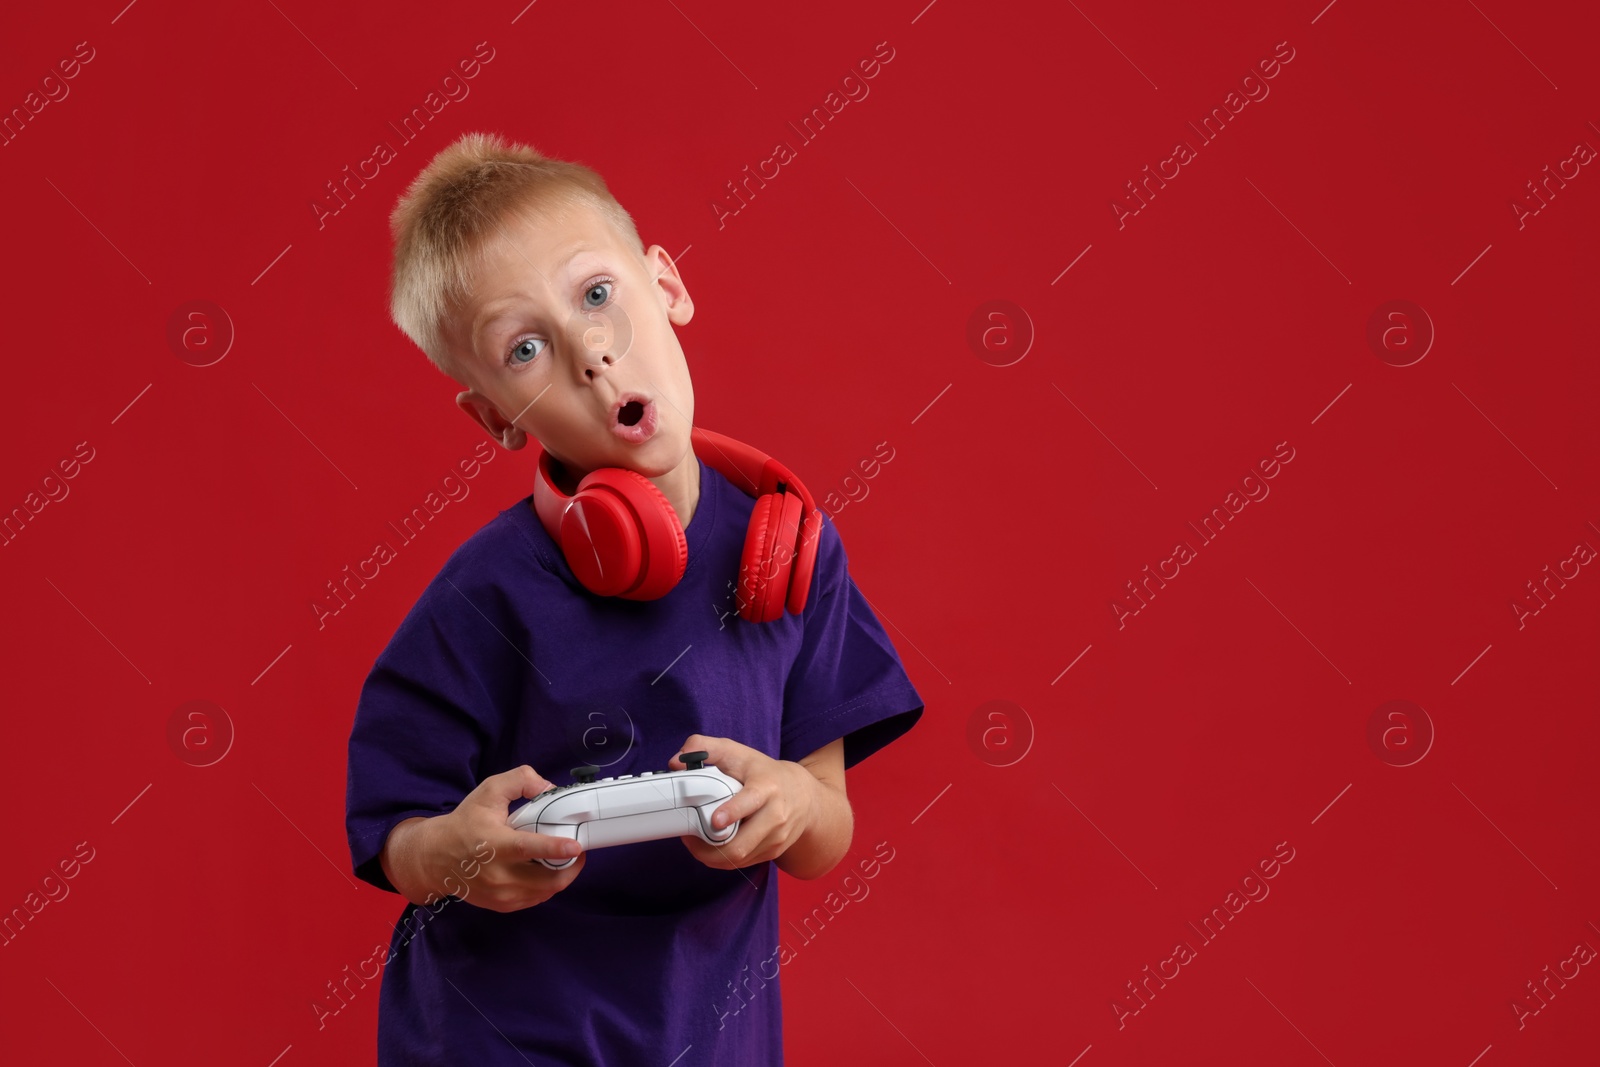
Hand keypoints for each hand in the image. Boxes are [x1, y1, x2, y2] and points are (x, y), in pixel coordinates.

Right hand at [407, 765, 586, 912]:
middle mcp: (497, 874)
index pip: (527, 849)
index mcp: (494, 844)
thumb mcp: (489, 791)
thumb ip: (521, 780)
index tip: (575, 846)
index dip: (554, 848)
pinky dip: (547, 886)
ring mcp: (500, 894)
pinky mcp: (502, 905)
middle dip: (570, 866)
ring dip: (562, 876)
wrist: (435, 858)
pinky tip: (547, 871)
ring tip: (565, 859)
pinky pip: (536, 898)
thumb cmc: (465, 823)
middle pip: (545, 879)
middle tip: (578, 851)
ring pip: (545, 891)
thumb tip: (549, 788)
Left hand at [670, 735, 819, 868]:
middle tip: (689, 836)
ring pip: (738, 858)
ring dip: (710, 855)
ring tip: (694, 842)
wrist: (804, 796)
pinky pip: (741, 863)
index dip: (733, 812)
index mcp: (768, 788)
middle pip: (741, 844)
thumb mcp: (739, 753)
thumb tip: (676, 761)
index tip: (715, 820)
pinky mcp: (773, 852)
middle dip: (709, 847)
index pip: (751, 802)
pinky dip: (721, 859)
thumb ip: (706, 748)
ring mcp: (776, 838)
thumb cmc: (764, 773)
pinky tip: (710, 847)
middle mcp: (776, 816)